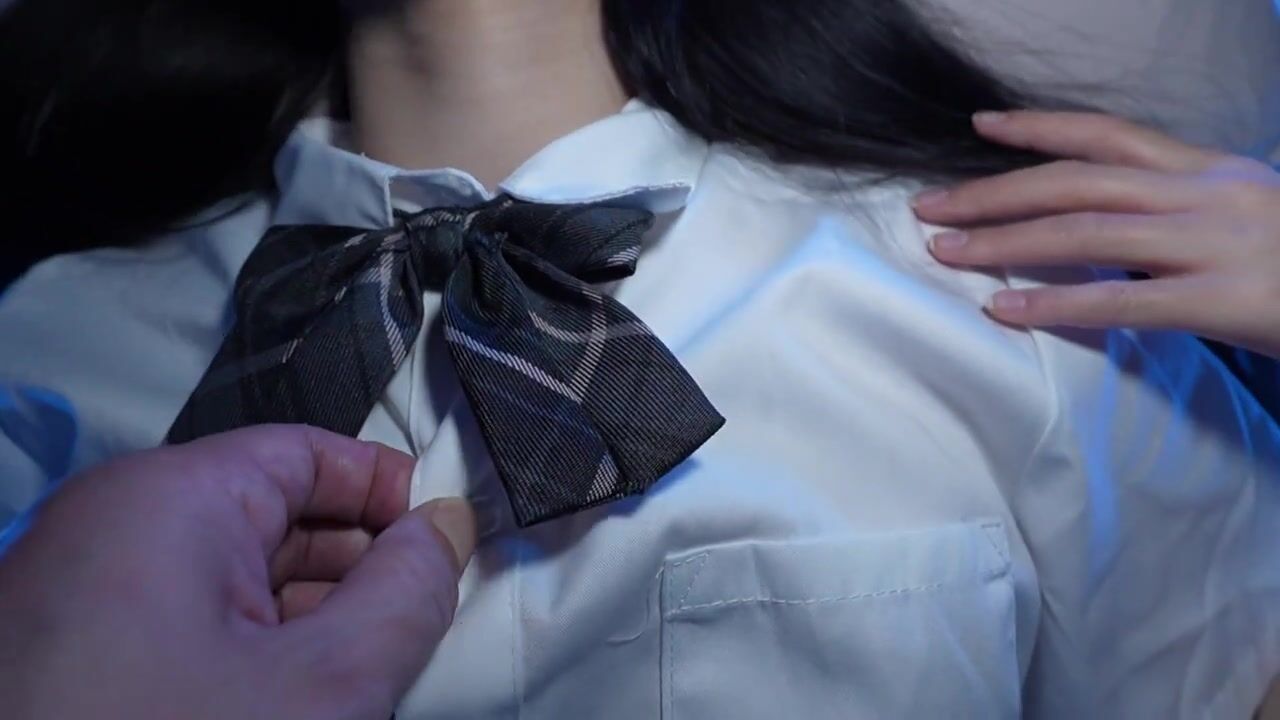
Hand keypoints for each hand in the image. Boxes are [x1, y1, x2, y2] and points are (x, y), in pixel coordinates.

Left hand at [0, 425, 475, 719]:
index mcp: (168, 499)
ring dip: (306, 626)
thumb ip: (407, 594)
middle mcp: (112, 531)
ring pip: (231, 584)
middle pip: (273, 519)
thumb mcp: (324, 684)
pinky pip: (186, 630)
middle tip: (417, 626)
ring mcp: (83, 598)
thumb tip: (443, 530)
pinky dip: (247, 660)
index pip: (308, 452)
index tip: (446, 543)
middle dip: (355, 569)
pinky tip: (285, 708)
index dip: (389, 492)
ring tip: (356, 684)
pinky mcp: (71, 658)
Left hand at [914, 111, 1279, 358]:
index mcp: (1211, 172)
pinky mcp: (1226, 299)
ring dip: (1005, 242)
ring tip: (946, 251)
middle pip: (1076, 181)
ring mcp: (1215, 243)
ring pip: (1085, 233)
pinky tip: (1006, 312)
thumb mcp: (1248, 220)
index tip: (981, 128)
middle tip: (930, 206)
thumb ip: (1182, 219)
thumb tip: (1114, 237)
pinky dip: (1056, 306)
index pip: (1109, 137)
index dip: (1040, 128)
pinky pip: (1122, 301)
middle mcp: (1206, 195)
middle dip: (995, 191)